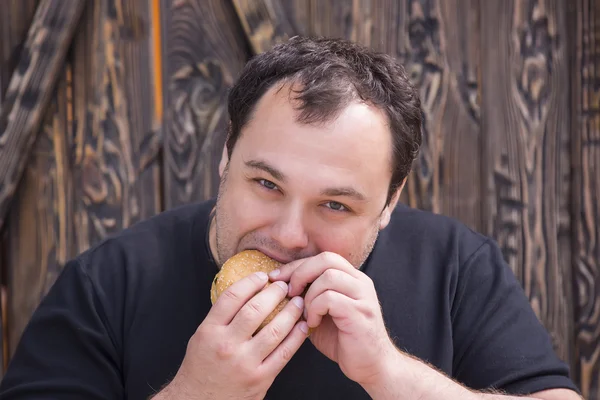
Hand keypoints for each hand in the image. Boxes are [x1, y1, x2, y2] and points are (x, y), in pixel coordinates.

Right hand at [160, 271, 308, 399]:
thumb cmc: (202, 367)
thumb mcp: (202, 336)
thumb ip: (221, 316)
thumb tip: (246, 290)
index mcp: (210, 331)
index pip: (232, 297)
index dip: (251, 282)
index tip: (262, 276)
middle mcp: (227, 345)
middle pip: (256, 309)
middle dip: (274, 293)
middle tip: (285, 286)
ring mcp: (245, 363)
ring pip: (275, 330)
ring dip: (291, 312)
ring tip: (298, 302)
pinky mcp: (261, 379)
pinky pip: (284, 353)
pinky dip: (296, 337)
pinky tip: (302, 326)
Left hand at [269, 252, 395, 386]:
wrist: (371, 366)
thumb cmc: (343, 340)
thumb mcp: (322, 313)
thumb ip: (309, 296)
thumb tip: (279, 286)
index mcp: (352, 278)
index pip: (322, 258)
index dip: (296, 265)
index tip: (276, 278)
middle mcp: (360, 282)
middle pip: (326, 259)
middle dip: (300, 273)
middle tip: (289, 293)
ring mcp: (363, 296)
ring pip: (328, 277)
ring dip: (309, 294)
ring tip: (304, 313)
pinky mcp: (361, 313)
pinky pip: (330, 298)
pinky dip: (315, 308)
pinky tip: (312, 323)